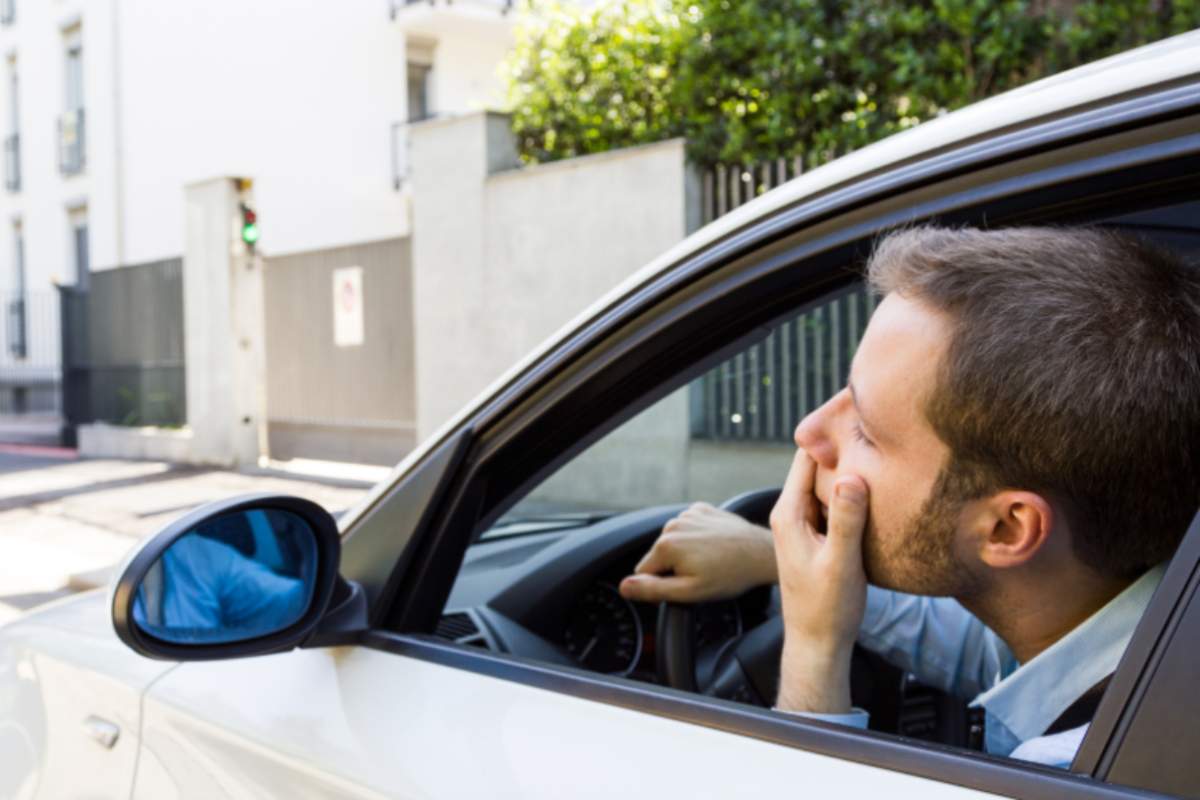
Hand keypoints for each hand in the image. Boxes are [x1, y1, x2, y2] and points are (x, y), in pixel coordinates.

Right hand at [618, 503, 776, 602]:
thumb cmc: (729, 575)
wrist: (761, 554)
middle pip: (658, 555)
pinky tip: (713, 547)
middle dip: (674, 567)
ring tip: (710, 561)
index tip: (685, 585)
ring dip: (685, 552)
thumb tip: (624, 587)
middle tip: (701, 575)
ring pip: (673, 541)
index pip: (643, 572)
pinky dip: (696, 538)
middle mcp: (673, 525)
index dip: (662, 583)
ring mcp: (688, 514)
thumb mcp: (689, 592)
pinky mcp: (702, 509)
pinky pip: (688, 528)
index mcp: (666, 545)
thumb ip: (652, 589)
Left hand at [771, 450, 868, 713]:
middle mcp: (791, 513)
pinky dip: (851, 494)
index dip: (832, 433)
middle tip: (879, 429)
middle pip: (817, 466)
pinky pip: (833, 503)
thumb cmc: (827, 608)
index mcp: (789, 513)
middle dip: (844, 449)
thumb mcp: (841, 562)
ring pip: (827, 484)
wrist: (818, 642)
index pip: (807, 456)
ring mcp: (802, 523)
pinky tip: (877, 491)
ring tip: (883, 452)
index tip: (859, 413)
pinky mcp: (816, 535)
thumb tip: (850, 475)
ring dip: (849, 471)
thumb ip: (846, 519)